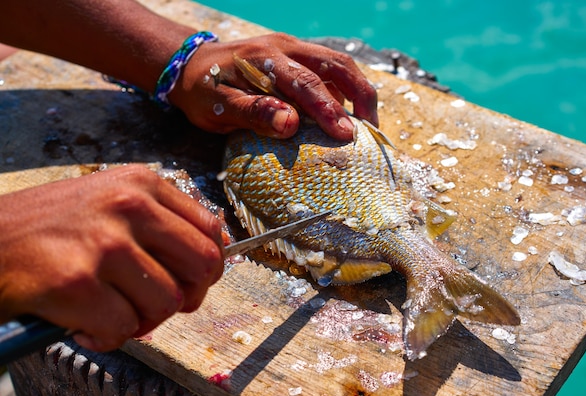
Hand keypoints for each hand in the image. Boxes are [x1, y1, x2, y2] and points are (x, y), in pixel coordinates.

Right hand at [0, 165, 223, 351]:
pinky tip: (84, 324)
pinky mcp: (76, 281)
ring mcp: (104, 242)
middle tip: (155, 305)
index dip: (209, 267)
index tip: (191, 283)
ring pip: (166, 302)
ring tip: (111, 313)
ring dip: (142, 321)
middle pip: (203, 266)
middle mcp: (129, 205)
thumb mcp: (110, 201)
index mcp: (142, 183)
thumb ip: (159, 222)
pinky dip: (108, 337)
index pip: (211, 230)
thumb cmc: (50, 228)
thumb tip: (210, 258)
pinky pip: (124, 327)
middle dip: (187, 297)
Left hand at [169, 33, 378, 140]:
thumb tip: (290, 124)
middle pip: (336, 64)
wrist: (191, 65)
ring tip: (367, 123)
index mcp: (265, 60)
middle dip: (360, 96)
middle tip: (371, 130)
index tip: (347, 135)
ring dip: (358, 91)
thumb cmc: (203, 91)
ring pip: (338, 63)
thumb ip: (254, 113)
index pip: (306, 84)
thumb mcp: (218, 107)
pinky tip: (346, 114)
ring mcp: (293, 49)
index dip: (329, 110)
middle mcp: (285, 47)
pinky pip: (329, 69)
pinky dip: (345, 90)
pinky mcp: (296, 56)